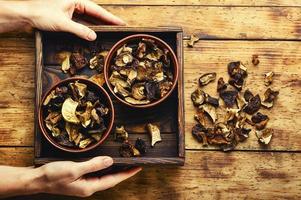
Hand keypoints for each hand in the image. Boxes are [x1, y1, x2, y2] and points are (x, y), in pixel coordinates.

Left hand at [0, 0, 124, 40]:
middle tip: (120, 26)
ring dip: (99, 24)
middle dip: (107, 20)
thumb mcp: (63, 23)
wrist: (27, 14)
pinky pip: (82, 21)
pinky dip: (89, 27)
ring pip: (89, 18)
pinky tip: (95, 31)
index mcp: (76, 0)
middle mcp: (75, 3)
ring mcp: (71, 9)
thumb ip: (80, 30)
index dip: (110, 17)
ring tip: (111, 29)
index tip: (121, 22)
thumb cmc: (41, 14)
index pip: (97, 10)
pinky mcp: (67, 15)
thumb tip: (93, 37)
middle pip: (95, 13)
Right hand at [0, 156, 141, 197]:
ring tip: (124, 163)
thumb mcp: (74, 169)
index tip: (138, 168)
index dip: (126, 174)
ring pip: (104, 177)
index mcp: (89, 187)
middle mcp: (89, 187)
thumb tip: (110, 161)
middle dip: (123, 173)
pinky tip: (106, 163)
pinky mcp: (79, 179)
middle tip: (134, 165)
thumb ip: (93, 165)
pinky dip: (104, 169)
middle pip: (111, 180)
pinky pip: (96, 174)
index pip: (113, 180)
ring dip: (114, 170)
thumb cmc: (53, 175)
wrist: (37, 180)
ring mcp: (84, 184)